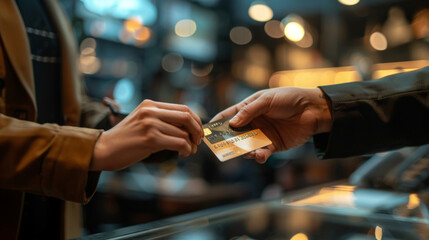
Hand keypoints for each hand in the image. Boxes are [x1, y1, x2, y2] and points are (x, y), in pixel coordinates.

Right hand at [91, 100, 203, 170]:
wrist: (103, 149)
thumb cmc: (125, 140)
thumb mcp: (143, 122)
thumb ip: (161, 121)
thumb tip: (188, 128)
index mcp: (150, 104)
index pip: (183, 108)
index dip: (196, 120)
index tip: (198, 132)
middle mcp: (151, 111)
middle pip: (187, 116)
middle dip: (197, 130)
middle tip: (198, 142)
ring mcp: (150, 124)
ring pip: (184, 132)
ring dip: (191, 145)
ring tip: (188, 152)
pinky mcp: (150, 138)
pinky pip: (179, 143)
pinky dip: (186, 150)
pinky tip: (182, 155)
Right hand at [212, 87, 331, 162]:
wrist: (313, 109)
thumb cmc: (289, 98)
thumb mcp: (266, 100)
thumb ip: (249, 111)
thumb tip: (232, 123)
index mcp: (248, 109)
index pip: (229, 116)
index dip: (218, 123)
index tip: (207, 131)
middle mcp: (253, 123)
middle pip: (235, 134)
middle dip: (228, 141)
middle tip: (222, 147)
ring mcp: (262, 135)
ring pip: (246, 146)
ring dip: (244, 151)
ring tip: (246, 152)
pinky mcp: (273, 146)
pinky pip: (261, 153)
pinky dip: (258, 156)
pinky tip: (259, 155)